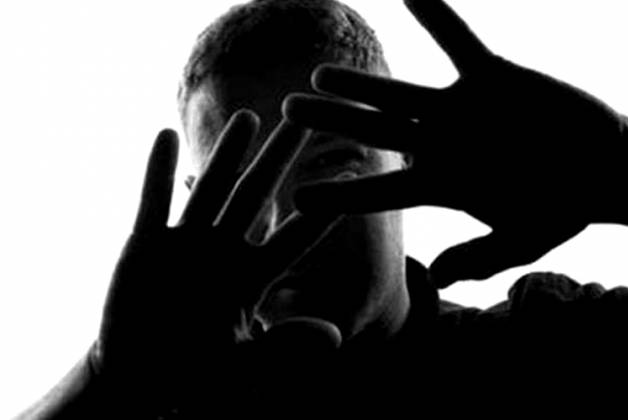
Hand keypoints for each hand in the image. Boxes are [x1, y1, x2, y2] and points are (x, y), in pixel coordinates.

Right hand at [91, 111, 338, 410]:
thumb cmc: (194, 372)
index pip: (294, 238)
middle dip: (279, 158)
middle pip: (257, 195)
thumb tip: (336, 338)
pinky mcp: (146, 243)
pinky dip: (158, 172)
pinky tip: (165, 135)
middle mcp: (224, 250)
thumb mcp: (243, 364)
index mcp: (252, 276)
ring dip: (227, 153)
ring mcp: (186, 242)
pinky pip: (154, 201)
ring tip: (248, 117)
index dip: (321, 213)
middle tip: (301, 121)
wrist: (139, 374)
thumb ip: (284, 348)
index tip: (349, 181)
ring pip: (211, 187)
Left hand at [283, 0, 627, 287]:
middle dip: (330, 123)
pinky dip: (435, 17)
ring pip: (397, 93)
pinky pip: (456, 40)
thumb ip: (480, 257)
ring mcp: (457, 110)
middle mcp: (438, 146)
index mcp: (440, 186)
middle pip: (372, 133)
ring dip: (359, 83)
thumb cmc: (561, 208)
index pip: (380, 192)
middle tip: (287, 111)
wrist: (598, 166)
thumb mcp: (522, 241)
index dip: (340, 196)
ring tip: (319, 75)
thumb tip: (434, 277)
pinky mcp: (489, 76)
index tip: (299, 199)